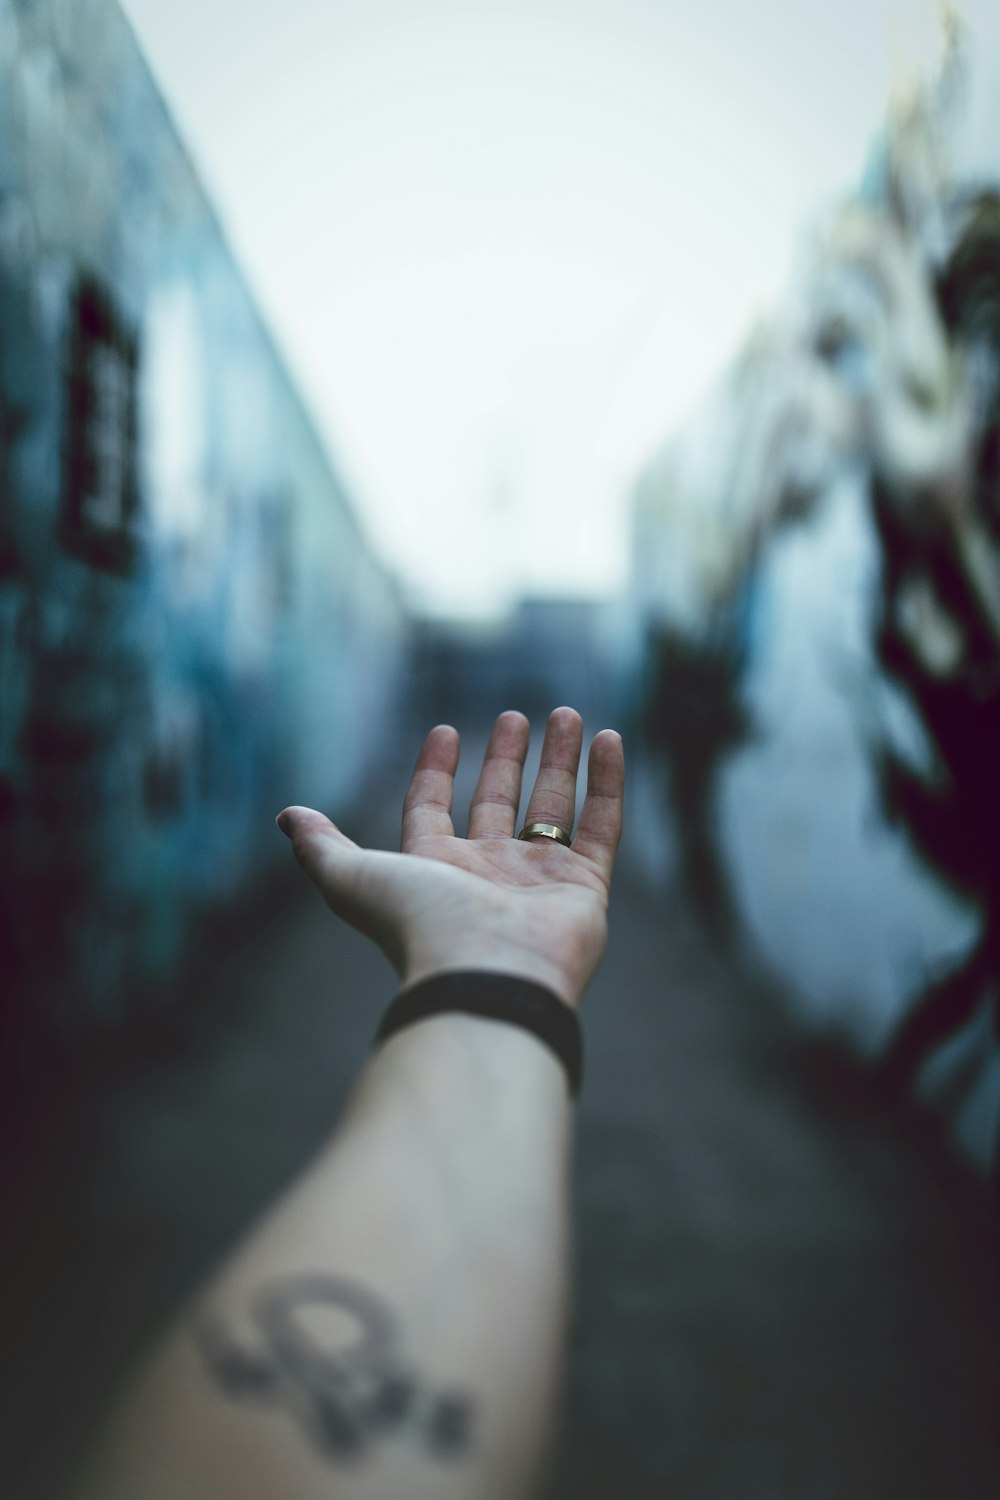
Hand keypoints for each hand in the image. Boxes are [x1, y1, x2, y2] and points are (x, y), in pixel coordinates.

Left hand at [277, 707, 624, 1008]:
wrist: (484, 977)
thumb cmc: (419, 926)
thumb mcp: (354, 878)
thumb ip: (322, 847)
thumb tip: (287, 816)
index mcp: (434, 870)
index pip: (432, 810)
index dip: (435, 771)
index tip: (446, 730)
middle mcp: (487, 874)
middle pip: (497, 804)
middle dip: (506, 760)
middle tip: (516, 715)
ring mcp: (539, 882)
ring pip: (553, 809)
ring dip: (559, 761)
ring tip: (567, 713)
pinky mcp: (585, 889)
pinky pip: (601, 826)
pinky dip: (606, 784)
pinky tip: (609, 740)